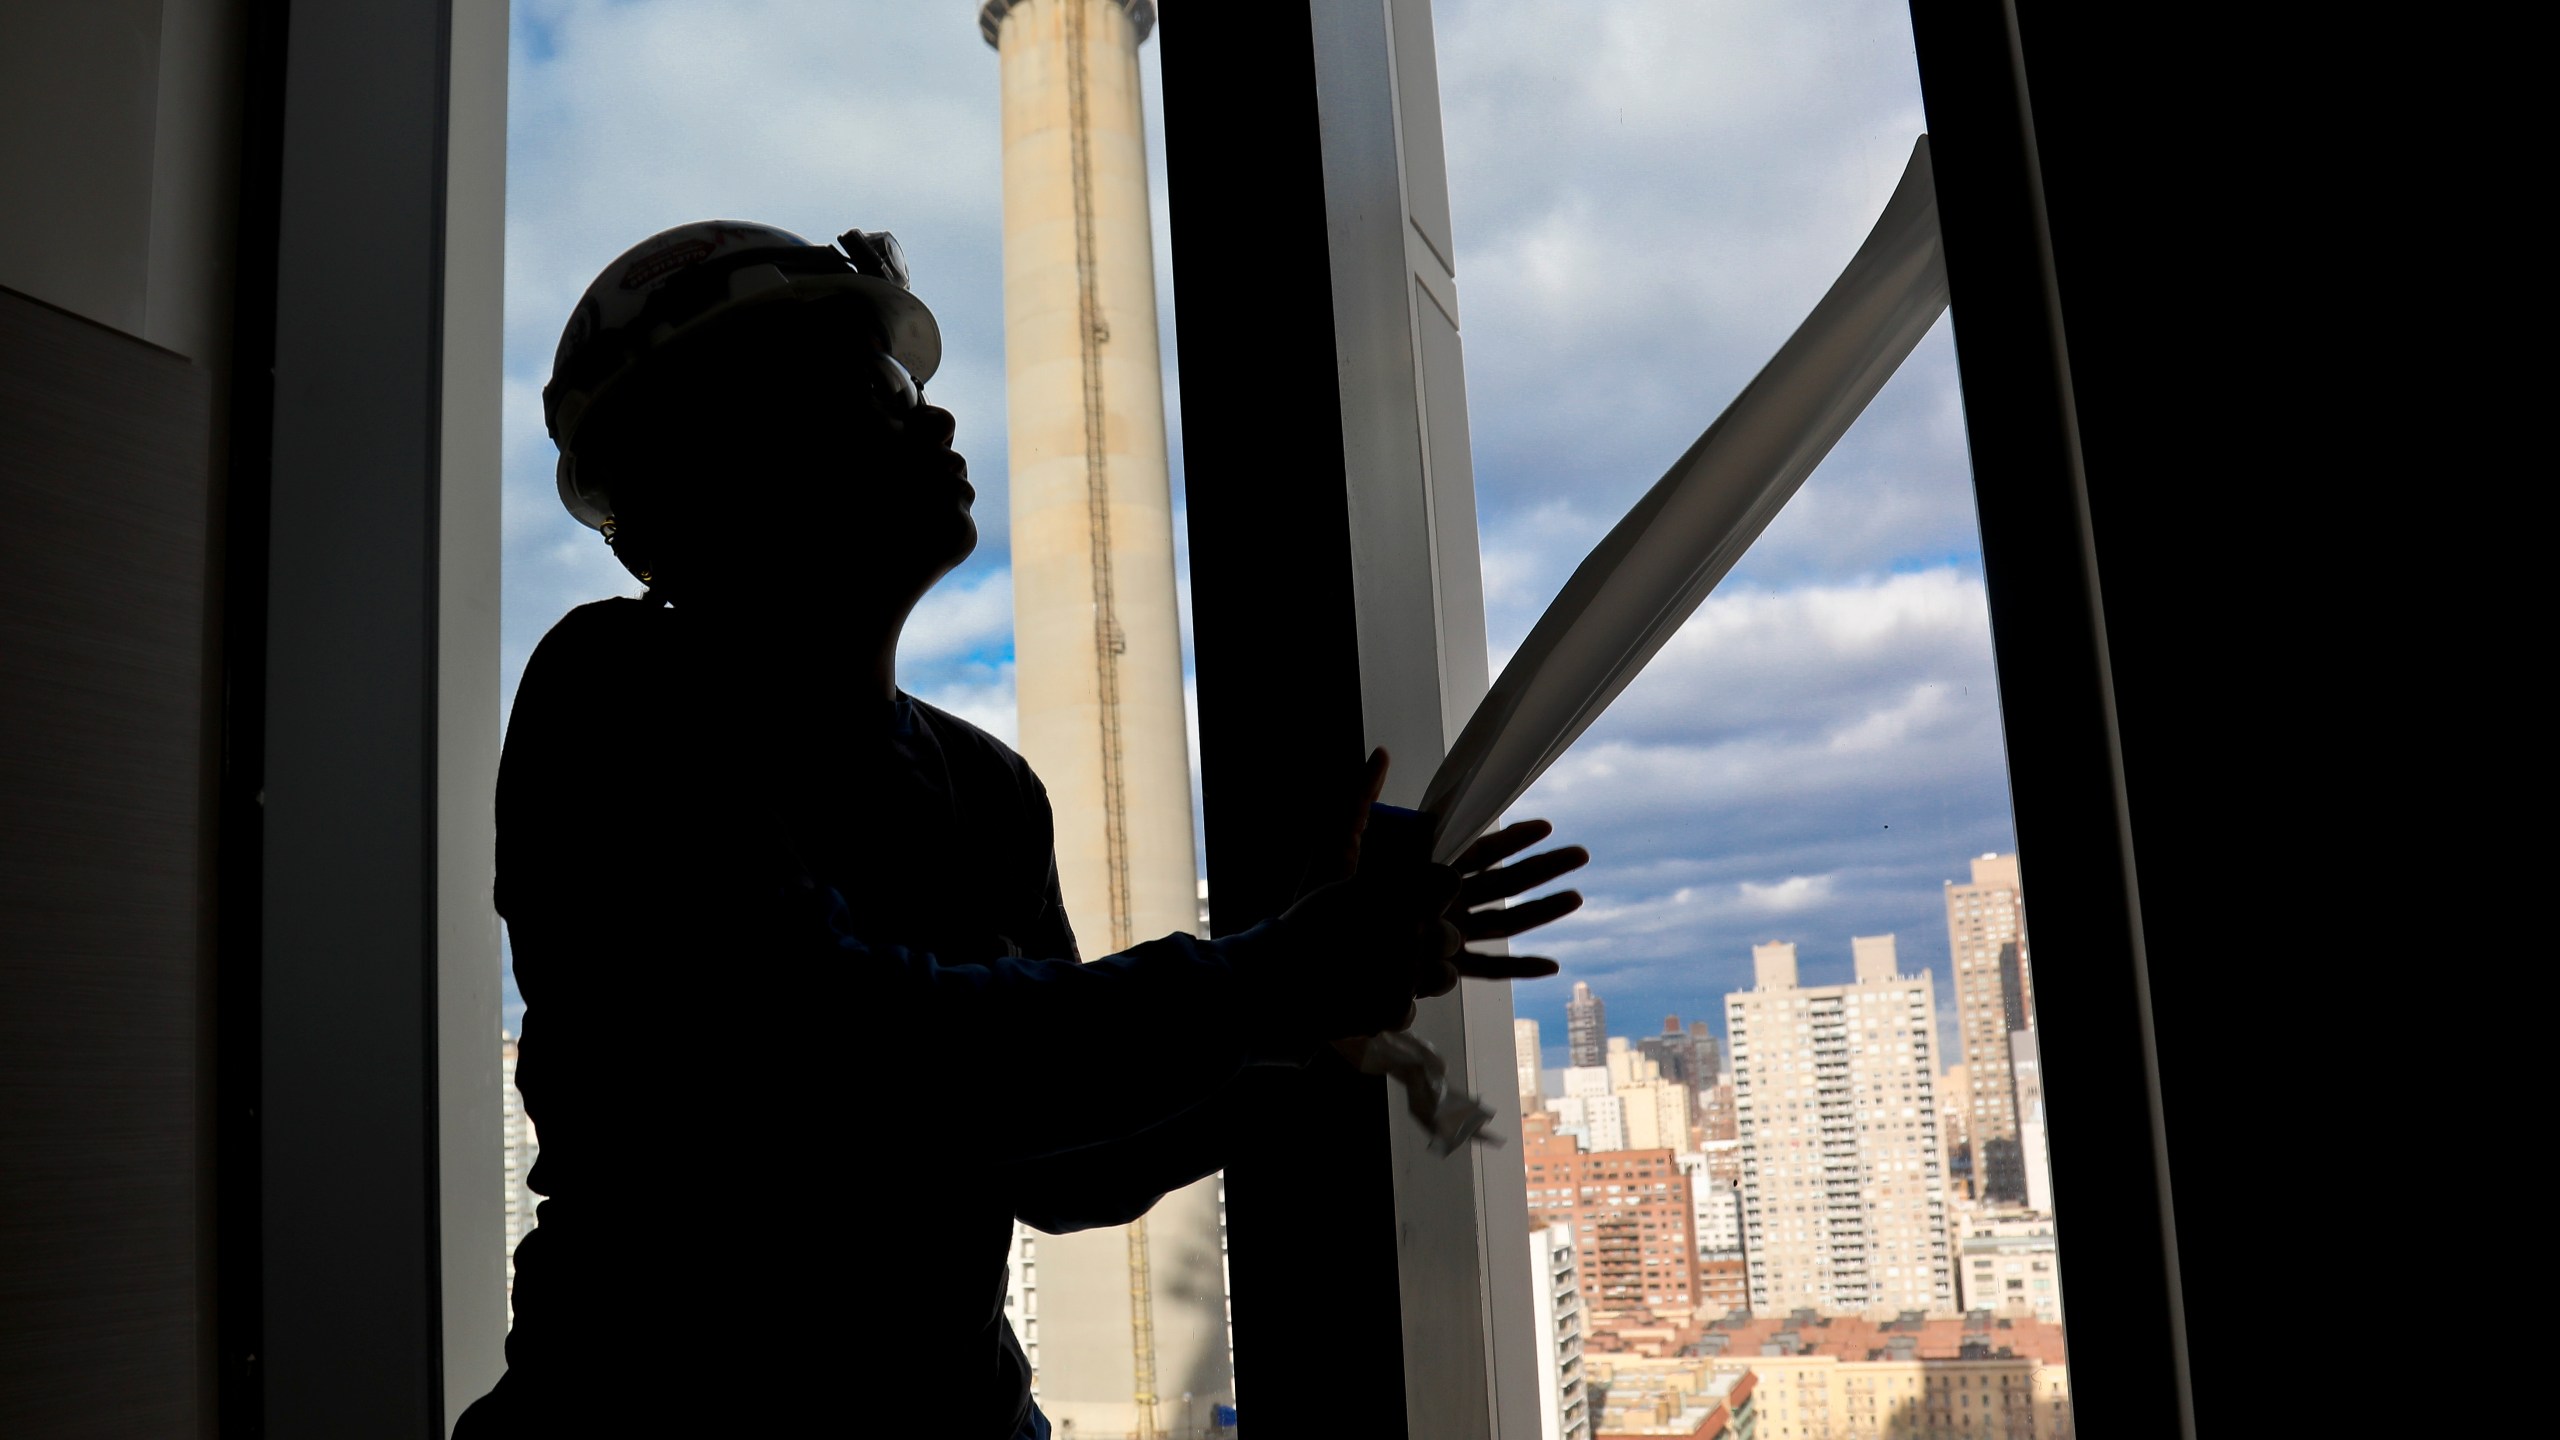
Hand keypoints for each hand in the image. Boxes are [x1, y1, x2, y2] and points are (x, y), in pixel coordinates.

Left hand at [1275, 751, 1587, 1043]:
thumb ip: (1361, 795)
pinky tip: (1550, 965)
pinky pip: (1484, 969)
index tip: (1543, 823)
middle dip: (1542, 869)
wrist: (1299, 953)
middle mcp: (1438, 905)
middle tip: (1581, 854)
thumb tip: (1380, 751)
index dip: (1511, 838)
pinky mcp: (1435, 967)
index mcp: (1423, 874)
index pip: (1478, 851)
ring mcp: (1440, 936)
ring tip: (1577, 896)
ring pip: (1503, 922)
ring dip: (1541, 910)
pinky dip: (1518, 969)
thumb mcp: (1340, 839)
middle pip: (1502, 883)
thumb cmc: (1315, 899)